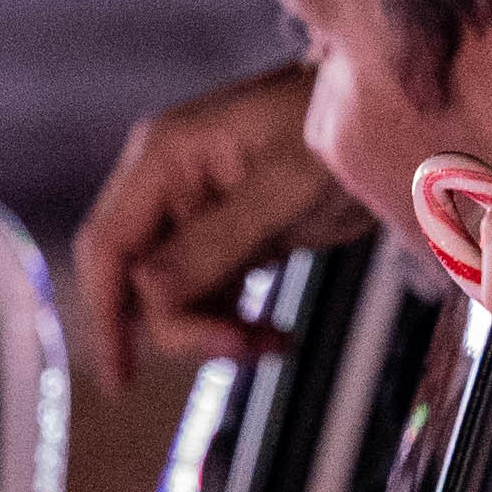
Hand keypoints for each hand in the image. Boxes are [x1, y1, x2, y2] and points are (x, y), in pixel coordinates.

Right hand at [71, 63, 374, 386]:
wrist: (387, 114)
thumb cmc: (335, 131)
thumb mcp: (282, 190)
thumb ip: (215, 242)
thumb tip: (148, 292)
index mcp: (164, 157)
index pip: (108, 244)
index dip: (104, 313)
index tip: (119, 377)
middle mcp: (167, 184)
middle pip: (138, 280)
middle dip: (182, 326)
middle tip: (241, 346)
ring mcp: (194, 213)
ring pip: (173, 297)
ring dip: (215, 330)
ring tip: (271, 340)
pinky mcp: (225, 237)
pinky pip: (208, 296)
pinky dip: (235, 323)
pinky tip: (276, 334)